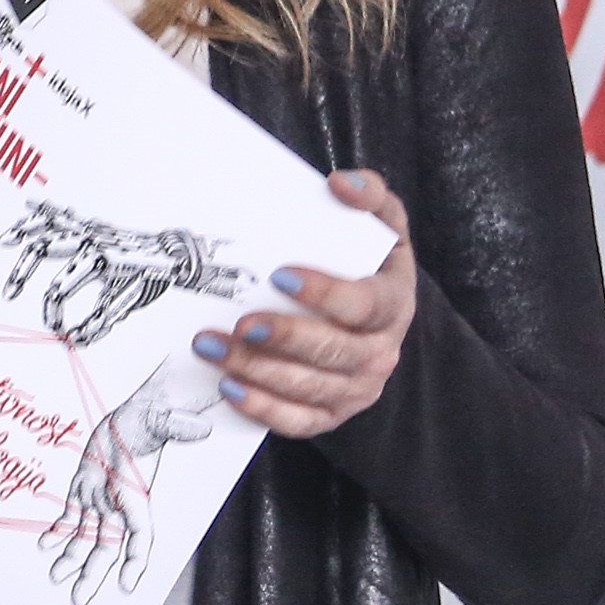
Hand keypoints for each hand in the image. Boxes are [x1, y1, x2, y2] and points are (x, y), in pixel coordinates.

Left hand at [42, 347, 222, 604]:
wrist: (134, 418)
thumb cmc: (150, 421)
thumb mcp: (161, 421)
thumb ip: (176, 426)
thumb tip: (199, 426)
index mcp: (138, 496)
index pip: (140, 537)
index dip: (135, 562)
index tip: (128, 585)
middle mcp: (120, 506)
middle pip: (107, 549)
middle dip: (93, 575)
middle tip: (79, 600)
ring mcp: (102, 501)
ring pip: (85, 538)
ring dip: (71, 559)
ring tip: (56, 578)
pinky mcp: (85, 491)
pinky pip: (71, 518)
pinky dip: (58, 532)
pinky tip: (45, 546)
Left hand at [194, 170, 416, 435]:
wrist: (377, 318)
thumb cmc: (369, 264)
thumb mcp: (382, 226)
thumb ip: (371, 197)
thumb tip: (343, 183)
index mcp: (391, 304)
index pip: (364, 305)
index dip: (325, 293)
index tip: (281, 276)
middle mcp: (380, 352)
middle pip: (334, 352)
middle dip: (285, 338)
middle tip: (241, 324)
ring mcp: (357, 388)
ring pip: (310, 387)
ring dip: (259, 371)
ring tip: (213, 348)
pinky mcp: (331, 413)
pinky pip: (299, 421)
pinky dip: (264, 409)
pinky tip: (230, 388)